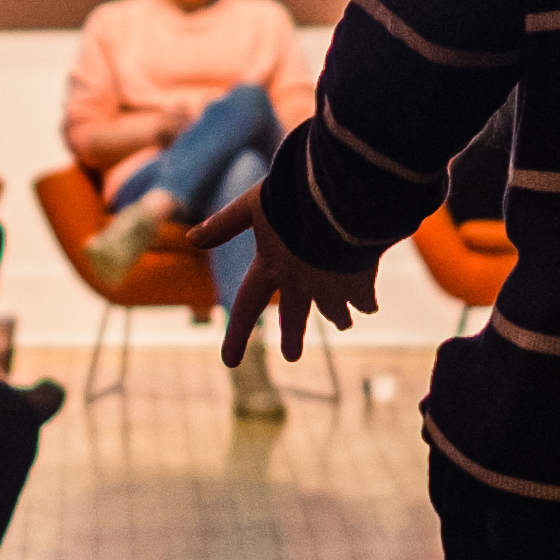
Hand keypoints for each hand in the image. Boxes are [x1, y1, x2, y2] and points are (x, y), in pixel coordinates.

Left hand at [188, 189, 386, 370]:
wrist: (341, 198)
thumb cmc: (294, 196)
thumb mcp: (252, 205)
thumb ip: (224, 224)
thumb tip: (190, 239)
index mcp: (270, 268)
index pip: (245, 308)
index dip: (236, 335)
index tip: (230, 363)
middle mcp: (299, 285)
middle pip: (294, 319)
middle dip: (292, 338)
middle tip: (291, 356)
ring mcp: (331, 288)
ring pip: (334, 313)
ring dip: (338, 318)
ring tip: (344, 324)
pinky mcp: (360, 283)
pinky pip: (364, 301)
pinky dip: (366, 303)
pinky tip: (369, 306)